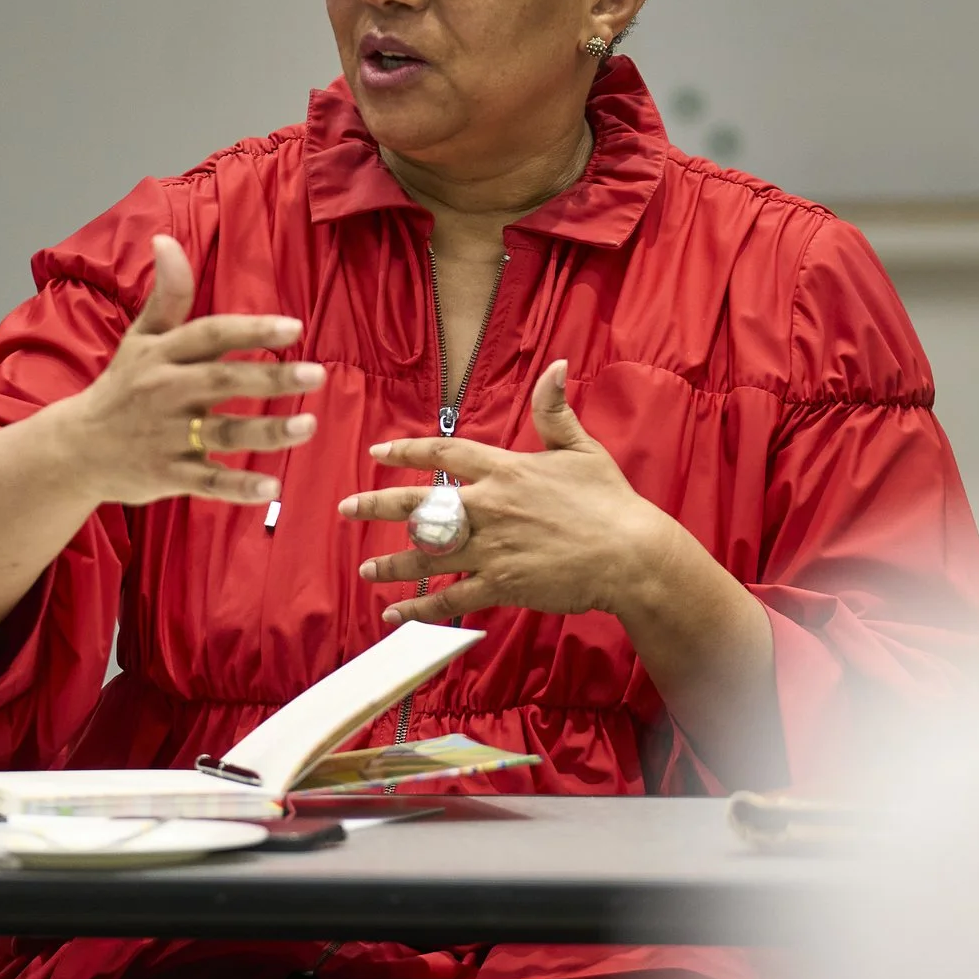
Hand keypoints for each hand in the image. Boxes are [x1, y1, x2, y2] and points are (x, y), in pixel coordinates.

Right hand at [46, 235, 325, 505]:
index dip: (251, 330)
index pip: (210, 335)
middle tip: (318, 374)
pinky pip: (207, 481)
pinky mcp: (167, 475)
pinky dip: (237, 488)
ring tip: (308, 426)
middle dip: (271, 378)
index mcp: (162, 355)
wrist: (75, 449)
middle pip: (222, 381)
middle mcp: (164, 392)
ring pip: (222, 432)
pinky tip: (271, 488)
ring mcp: (166, 436)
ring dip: (267, 431)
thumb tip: (166, 240)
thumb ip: (166, 296)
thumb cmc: (122, 387)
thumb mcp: (141, 339)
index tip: (294, 328)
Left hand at [340, 360, 695, 624]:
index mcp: (507, 471)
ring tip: (366, 566)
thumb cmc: (611, 501)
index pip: (445, 453)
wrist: (631, 554)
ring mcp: (493, 549)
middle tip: (347, 507)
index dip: (408, 450)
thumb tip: (554, 365)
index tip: (380, 451)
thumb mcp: (582, 449)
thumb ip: (555, 411)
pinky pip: (450, 598)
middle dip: (378, 504)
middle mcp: (490, 507)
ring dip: (392, 561)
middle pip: (421, 504)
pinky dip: (420, 608)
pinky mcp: (502, 585)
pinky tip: (395, 613)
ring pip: (428, 555)